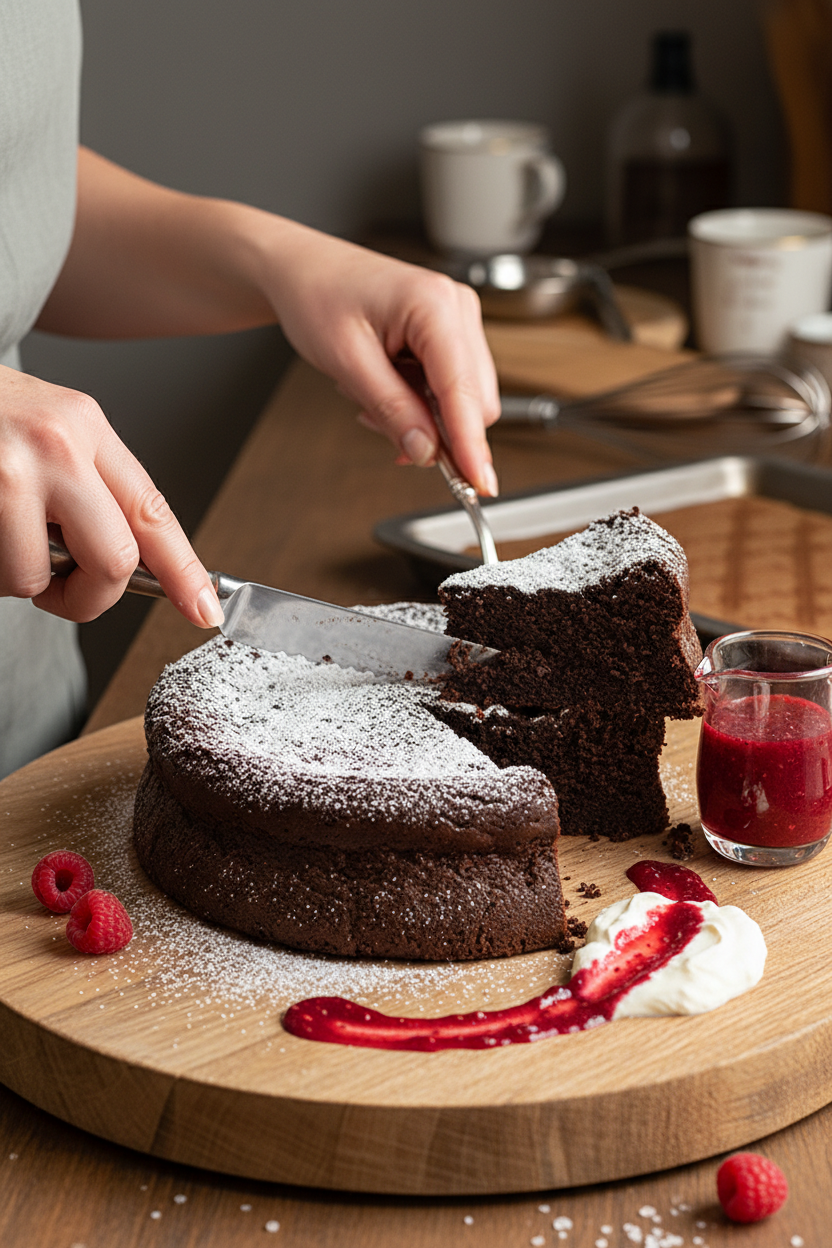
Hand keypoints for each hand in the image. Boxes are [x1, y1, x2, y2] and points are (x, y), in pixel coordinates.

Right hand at [0, 366, 222, 625]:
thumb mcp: (46, 428)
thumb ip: (90, 487)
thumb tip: (131, 565)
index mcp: (85, 427)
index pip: (153, 512)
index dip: (185, 571)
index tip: (205, 609)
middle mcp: (54, 445)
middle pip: (113, 560)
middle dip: (89, 595)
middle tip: (61, 590)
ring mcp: (7, 472)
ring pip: (36, 578)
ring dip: (15, 578)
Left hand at [260, 229, 500, 494]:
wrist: (301, 270)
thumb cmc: (317, 296)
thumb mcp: (346, 361)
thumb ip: (391, 409)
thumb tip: (426, 451)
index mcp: (435, 305)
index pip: (464, 391)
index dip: (471, 445)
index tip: (478, 485)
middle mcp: (457, 308)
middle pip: (474, 400)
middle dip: (434, 429)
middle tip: (379, 424)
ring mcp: (456, 320)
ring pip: (463, 399)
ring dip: (421, 415)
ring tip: (370, 392)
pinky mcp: (449, 333)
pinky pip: (449, 388)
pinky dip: (419, 402)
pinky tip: (385, 385)